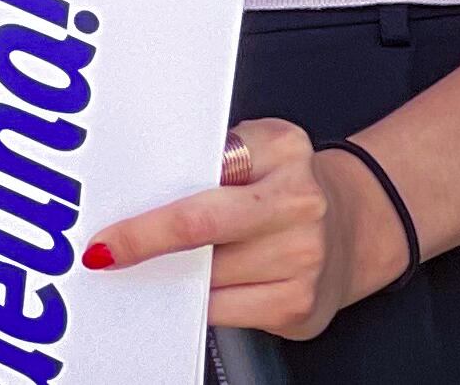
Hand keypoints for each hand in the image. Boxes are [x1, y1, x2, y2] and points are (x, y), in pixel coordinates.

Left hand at [85, 119, 381, 338]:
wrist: (354, 225)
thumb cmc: (283, 183)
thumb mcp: (255, 146)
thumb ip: (206, 157)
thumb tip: (137, 190)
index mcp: (283, 150)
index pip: (203, 173)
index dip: (149, 213)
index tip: (106, 233)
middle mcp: (300, 204)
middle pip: (200, 229)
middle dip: (144, 243)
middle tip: (105, 253)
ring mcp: (304, 260)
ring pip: (208, 277)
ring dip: (172, 275)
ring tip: (154, 265)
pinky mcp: (300, 307)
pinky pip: (227, 312)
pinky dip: (200, 303)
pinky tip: (192, 291)